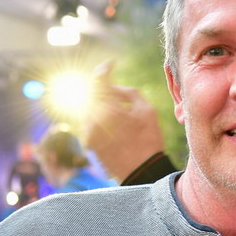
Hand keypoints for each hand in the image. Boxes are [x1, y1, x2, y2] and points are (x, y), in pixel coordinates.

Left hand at [83, 61, 165, 181]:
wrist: (141, 171)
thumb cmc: (148, 139)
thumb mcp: (147, 110)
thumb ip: (129, 92)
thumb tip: (115, 88)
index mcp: (105, 108)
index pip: (97, 80)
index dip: (104, 69)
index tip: (110, 64)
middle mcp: (90, 118)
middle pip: (92, 94)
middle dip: (106, 91)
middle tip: (123, 97)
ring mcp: (87, 131)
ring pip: (90, 108)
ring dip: (104, 105)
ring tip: (125, 116)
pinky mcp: (88, 141)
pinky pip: (91, 121)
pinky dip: (102, 119)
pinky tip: (119, 129)